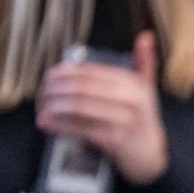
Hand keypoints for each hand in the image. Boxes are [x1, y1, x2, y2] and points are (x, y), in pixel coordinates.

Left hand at [37, 31, 168, 184]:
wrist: (151, 156)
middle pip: (82, 89)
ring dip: (54, 107)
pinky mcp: (114, 141)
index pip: (92, 73)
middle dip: (56, 90)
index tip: (49, 76)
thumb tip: (146, 36)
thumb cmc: (144, 121)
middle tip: (42, 92)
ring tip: (42, 108)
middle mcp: (131, 101)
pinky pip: (80, 128)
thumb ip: (144, 63)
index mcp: (134, 85)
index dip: (66, 72)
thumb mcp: (147, 90)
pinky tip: (47, 123)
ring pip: (79, 108)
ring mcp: (123, 121)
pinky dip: (60, 125)